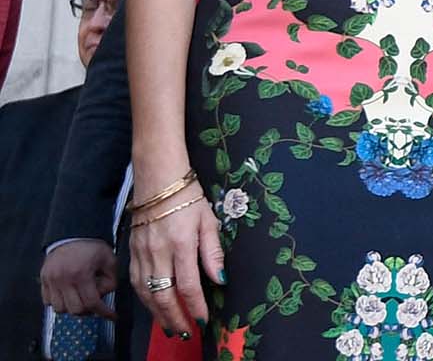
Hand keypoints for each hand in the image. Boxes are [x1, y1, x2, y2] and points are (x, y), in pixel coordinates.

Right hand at [41, 239, 116, 318]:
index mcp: (81, 274)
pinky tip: (68, 294)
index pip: (92, 302)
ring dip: (72, 307)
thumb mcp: (109, 259)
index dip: (104, 312)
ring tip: (81, 296)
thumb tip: (104, 296)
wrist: (72, 233)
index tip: (112, 316)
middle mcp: (64, 279)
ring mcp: (51, 281)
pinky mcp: (43, 280)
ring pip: (60, 309)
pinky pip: (48, 302)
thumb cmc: (92, 246)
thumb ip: (111, 280)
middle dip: (88, 310)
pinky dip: (59, 302)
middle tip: (95, 303)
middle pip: (75, 310)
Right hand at [128, 172, 222, 338]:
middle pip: (164, 296)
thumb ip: (213, 252)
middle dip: (175, 319)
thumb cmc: (188, 198)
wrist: (158, 180)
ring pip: (146, 294)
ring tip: (171, 327)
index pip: (188, 285)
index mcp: (181, 244)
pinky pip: (136, 283)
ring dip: (158, 314)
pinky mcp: (131, 253)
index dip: (195, 307)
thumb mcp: (209, 221)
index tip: (203, 320)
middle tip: (185, 333)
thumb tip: (220, 279)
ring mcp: (142, 254)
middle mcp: (158, 253)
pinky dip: (145, 300)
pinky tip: (154, 307)